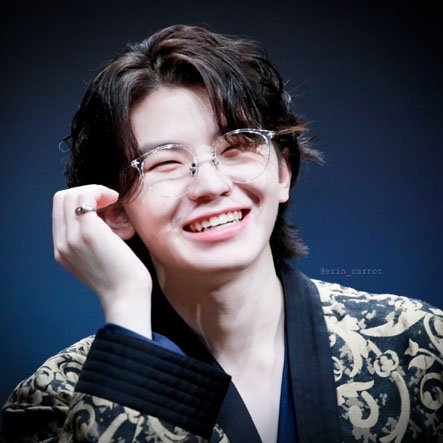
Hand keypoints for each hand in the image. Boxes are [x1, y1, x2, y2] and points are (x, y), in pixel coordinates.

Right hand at [52, 185, 152, 337]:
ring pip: (71, 195)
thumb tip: (101, 218)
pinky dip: (100, 192)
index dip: (81, 200)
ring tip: (112, 200)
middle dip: (87, 192)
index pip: (60, 211)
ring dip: (94, 190)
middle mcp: (62, 244)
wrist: (127, 297)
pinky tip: (114, 200)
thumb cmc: (122, 278)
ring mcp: (72, 238)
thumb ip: (90, 242)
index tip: (104, 206)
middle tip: (109, 201)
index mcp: (62, 250)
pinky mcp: (89, 232)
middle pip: (61, 199)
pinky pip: (85, 197)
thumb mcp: (98, 260)